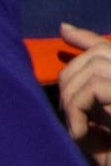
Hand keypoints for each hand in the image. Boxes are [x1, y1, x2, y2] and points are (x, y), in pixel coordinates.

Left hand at [59, 24, 110, 165]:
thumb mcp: (92, 126)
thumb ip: (81, 99)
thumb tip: (60, 75)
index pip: (106, 47)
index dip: (84, 37)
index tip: (63, 31)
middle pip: (94, 55)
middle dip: (68, 80)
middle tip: (68, 115)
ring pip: (90, 68)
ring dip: (71, 98)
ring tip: (76, 128)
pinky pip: (92, 88)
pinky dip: (77, 110)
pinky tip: (80, 135)